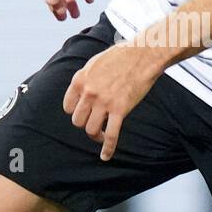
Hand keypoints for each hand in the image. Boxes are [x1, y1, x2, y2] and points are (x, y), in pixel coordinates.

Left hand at [62, 41, 159, 160]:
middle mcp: (88, 92)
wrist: (143, 55)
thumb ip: (86, 78)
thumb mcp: (95, 63)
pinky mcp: (120, 109)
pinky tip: (106, 156)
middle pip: (77, 120)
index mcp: (80, 80)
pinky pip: (111, 135)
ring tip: (101, 135)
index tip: (84, 113)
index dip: (75, 112)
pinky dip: (108, 148)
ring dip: (95, 135)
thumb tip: (81, 90)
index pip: (68, 106)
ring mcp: (104, 102)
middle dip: (85, 124)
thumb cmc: (121, 56)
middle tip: (94, 122)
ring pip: (90, 129)